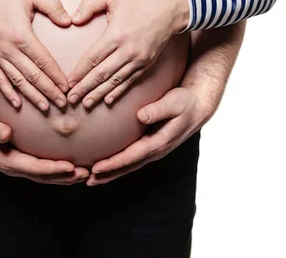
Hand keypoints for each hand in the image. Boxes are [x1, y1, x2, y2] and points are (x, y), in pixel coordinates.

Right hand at [0, 0, 70, 110]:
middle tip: (63, 103)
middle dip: (49, 91)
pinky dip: (8, 93)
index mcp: (21, 35)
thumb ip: (52, 5)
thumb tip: (69, 21)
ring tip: (46, 107)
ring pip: (17, 82)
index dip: (56, 76)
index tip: (67, 87)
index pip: (43, 61)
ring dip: (32, 96)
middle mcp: (8, 50)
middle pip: (32, 76)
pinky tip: (17, 104)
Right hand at [0, 110, 89, 184]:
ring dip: (65, 177)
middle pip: (43, 176)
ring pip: (45, 176)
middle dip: (65, 177)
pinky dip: (59, 171)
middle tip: (86, 173)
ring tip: (86, 173)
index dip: (52, 169)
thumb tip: (6, 133)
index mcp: (6, 160)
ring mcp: (19, 166)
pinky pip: (43, 169)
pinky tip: (73, 167)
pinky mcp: (22, 161)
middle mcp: (14, 167)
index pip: (34, 167)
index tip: (70, 167)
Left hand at [66, 0, 189, 107]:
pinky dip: (118, 92)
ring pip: (115, 81)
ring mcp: (138, 59)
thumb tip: (74, 19)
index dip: (79, 72)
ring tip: (85, 103)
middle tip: (70, 99)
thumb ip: (89, 4)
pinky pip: (129, 81)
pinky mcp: (146, 64)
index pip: (93, 58)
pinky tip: (108, 100)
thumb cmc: (137, 0)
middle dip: (85, 88)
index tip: (68, 82)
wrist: (170, 9)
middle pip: (101, 74)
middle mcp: (127, 50)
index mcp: (116, 34)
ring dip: (99, 94)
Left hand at [85, 87, 210, 185]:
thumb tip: (141, 116)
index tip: (96, 168)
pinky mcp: (149, 146)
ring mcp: (153, 150)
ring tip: (91, 179)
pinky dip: (117, 166)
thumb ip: (158, 110)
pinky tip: (104, 167)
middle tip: (88, 181)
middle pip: (128, 167)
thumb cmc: (185, 102)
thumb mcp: (175, 102)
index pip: (131, 156)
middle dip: (108, 175)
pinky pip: (131, 159)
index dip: (113, 163)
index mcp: (159, 142)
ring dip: (111, 173)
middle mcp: (155, 150)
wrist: (197, 107)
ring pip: (128, 165)